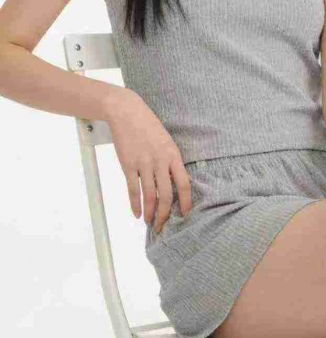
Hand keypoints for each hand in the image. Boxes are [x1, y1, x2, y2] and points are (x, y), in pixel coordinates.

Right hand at [106, 90, 192, 232]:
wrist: (127, 112)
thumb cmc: (148, 126)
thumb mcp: (166, 140)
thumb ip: (170, 160)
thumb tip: (173, 181)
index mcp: (173, 154)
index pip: (184, 183)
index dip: (185, 202)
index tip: (185, 214)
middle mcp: (160, 161)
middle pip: (166, 194)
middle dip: (165, 214)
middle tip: (163, 225)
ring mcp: (144, 163)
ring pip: (150, 195)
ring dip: (150, 212)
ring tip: (150, 222)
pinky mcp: (128, 165)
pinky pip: (133, 189)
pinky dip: (135, 204)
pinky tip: (137, 213)